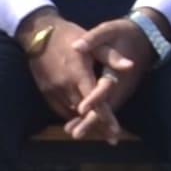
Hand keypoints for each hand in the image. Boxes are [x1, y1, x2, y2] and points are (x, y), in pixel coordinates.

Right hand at [25, 18, 144, 139]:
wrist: (39, 32)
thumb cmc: (71, 35)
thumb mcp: (94, 42)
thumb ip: (112, 56)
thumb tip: (131, 66)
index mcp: (79, 73)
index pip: (94, 101)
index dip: (105, 117)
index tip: (115, 132)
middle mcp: (65, 85)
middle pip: (83, 112)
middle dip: (98, 125)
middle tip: (112, 138)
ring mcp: (53, 90)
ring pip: (72, 114)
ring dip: (85, 123)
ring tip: (100, 133)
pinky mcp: (45, 92)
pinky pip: (60, 110)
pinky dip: (72, 117)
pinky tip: (81, 121)